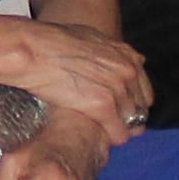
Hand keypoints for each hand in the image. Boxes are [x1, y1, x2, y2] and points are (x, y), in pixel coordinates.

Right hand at [0, 15, 151, 140]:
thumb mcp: (88, 40)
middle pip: (140, 108)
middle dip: (127, 119)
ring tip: (100, 132)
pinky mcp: (104, 106)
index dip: (132, 105)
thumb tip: (112, 61)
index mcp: (126, 55)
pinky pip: (120, 133)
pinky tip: (98, 139)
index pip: (144, 90)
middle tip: (110, 127)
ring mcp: (118, 88)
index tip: (121, 113)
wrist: (34, 51)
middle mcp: (128, 71)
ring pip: (131, 123)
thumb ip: (106, 53)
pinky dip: (111, 138)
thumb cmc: (51, 44)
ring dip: (117, 129)